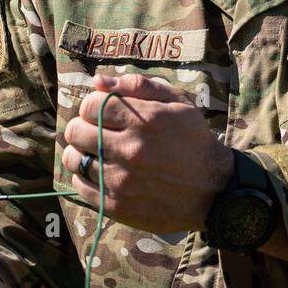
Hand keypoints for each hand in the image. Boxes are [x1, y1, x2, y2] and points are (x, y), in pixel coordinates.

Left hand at [60, 73, 234, 234]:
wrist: (213, 191)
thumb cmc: (193, 140)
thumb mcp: (177, 102)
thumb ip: (137, 86)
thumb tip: (98, 81)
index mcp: (143, 121)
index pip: (89, 106)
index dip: (92, 105)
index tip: (101, 112)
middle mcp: (129, 150)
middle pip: (75, 131)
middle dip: (82, 126)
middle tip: (95, 131)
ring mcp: (121, 181)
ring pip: (73, 160)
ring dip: (80, 152)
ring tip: (95, 152)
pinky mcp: (117, 206)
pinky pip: (79, 187)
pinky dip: (83, 177)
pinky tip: (100, 172)